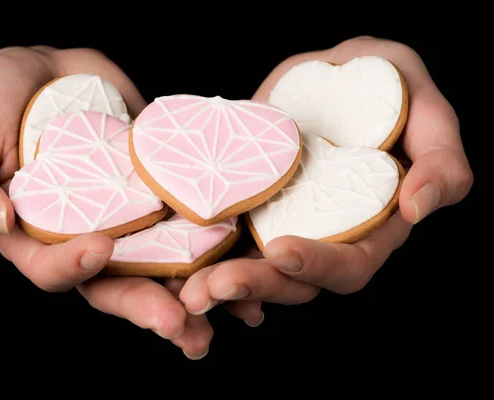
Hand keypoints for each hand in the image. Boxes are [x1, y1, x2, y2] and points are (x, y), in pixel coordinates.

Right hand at [0, 46, 261, 358]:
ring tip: (237, 310)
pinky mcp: (161, 195)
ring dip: (199, 292)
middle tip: (184, 328)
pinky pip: (190, 224)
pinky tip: (252, 259)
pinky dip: (220, 245)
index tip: (98, 247)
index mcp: (35, 239)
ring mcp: (128, 219)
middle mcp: (86, 238)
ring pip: (163, 266)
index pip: (52, 268)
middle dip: (150, 308)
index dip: (72, 265)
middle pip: (117, 285)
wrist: (49, 72)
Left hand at [179, 36, 472, 310]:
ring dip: (215, 282)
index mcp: (369, 226)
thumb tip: (420, 208)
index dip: (318, 266)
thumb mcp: (426, 110)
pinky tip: (171, 259)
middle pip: (290, 280)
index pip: (349, 265)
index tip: (283, 251)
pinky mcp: (246, 204)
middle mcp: (321, 235)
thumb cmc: (386, 86)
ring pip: (249, 266)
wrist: (331, 73)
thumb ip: (440, 160)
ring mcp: (280, 223)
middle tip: (209, 289)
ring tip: (185, 289)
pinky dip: (194, 252)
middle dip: (252, 286)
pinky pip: (219, 235)